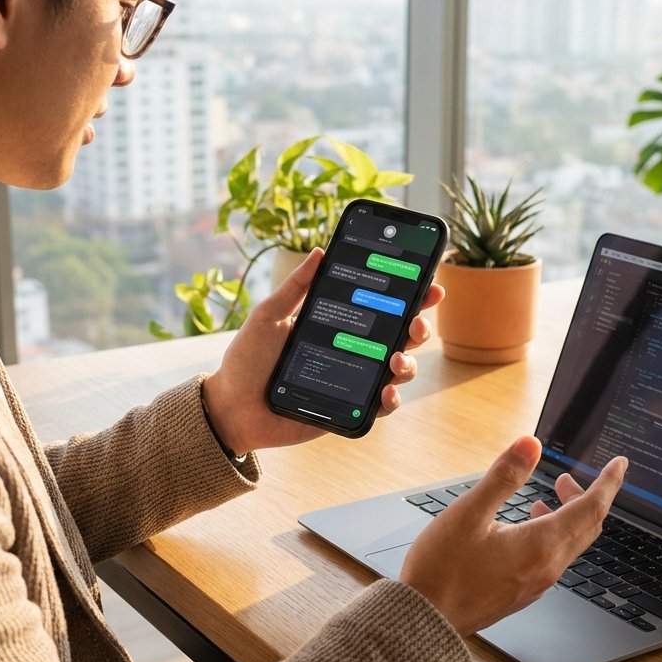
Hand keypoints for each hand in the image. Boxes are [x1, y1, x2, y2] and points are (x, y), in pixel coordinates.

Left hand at [202, 248, 444, 455]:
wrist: (232, 407)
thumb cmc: (247, 360)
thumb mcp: (269, 316)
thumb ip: (295, 287)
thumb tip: (319, 251)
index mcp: (338, 324)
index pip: (380, 306)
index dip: (409, 295)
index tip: (429, 283)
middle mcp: (353, 351)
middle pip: (400, 336)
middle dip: (419, 326)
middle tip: (416, 322)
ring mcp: (354, 381)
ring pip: (399, 370)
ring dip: (409, 363)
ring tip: (397, 359)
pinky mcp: (350, 410)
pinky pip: (381, 405)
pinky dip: (391, 398)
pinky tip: (387, 391)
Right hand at [400, 436, 627, 636]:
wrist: (426, 620)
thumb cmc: (442, 569)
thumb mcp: (469, 513)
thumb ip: (503, 476)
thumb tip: (530, 445)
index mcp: (541, 545)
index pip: (592, 507)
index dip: (608, 482)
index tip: (619, 464)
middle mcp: (547, 568)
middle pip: (586, 527)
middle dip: (584, 497)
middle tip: (566, 478)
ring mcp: (536, 584)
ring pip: (570, 544)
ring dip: (567, 516)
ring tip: (545, 498)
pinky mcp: (522, 593)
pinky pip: (552, 559)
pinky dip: (551, 535)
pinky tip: (525, 528)